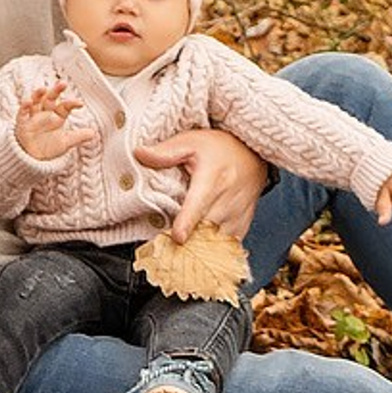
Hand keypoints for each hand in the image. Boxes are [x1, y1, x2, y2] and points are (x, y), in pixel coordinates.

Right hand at [13, 81, 94, 162]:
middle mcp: (45, 113)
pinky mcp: (22, 123)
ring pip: (35, 102)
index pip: (65, 106)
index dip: (72, 103)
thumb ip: (78, 137)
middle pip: (50, 99)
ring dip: (38, 94)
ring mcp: (33, 117)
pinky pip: (22, 113)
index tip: (80, 103)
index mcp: (57, 116)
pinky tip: (28, 101)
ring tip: (43, 89)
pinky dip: (24, 107)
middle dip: (56, 91)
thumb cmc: (48, 147)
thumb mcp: (65, 143)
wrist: (32, 158)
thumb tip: (93, 133)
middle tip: (63, 83)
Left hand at [134, 128, 264, 241]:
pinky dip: (212, 250)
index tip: (178, 237)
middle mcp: (227, 200)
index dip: (188, 223)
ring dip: (199, 247)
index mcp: (212, 179)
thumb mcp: (190, 142)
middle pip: (206, 229)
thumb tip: (139, 154)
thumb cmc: (219, 148)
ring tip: (180, 250)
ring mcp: (237, 215)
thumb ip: (165, 152)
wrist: (252, 153)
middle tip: (165, 247)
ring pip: (217, 241)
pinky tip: (198, 249)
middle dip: (187, 240)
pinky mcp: (242, 225)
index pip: (199, 204)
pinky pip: (228, 246)